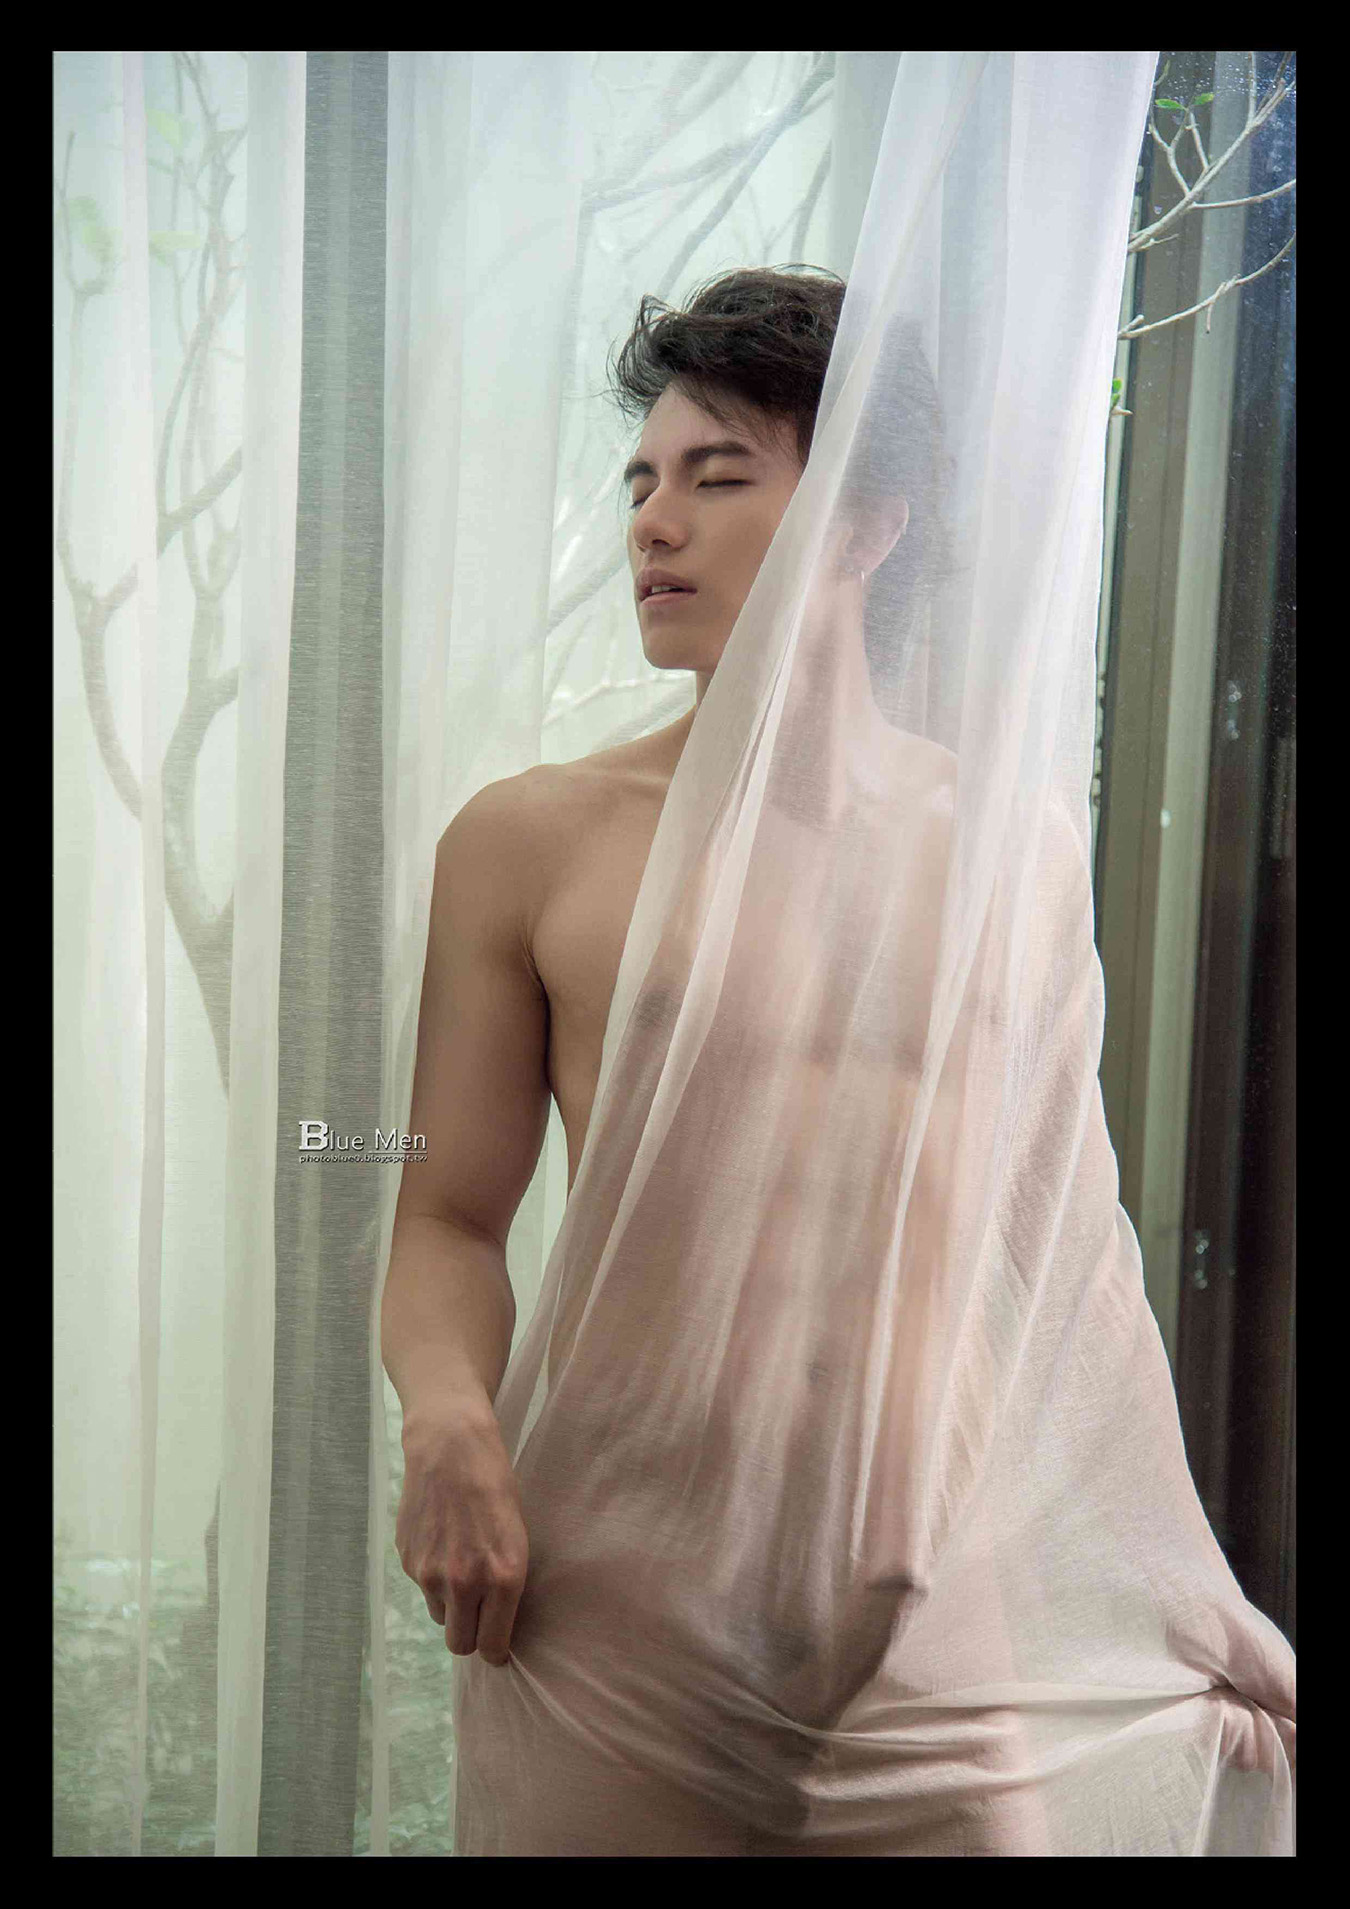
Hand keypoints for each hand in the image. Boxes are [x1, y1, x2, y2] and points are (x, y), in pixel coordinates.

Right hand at [395, 1400, 528, 1666]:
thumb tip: (496, 1623)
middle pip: (459, 1644)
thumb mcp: (517, 1535)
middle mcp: (464, 1582)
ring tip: (461, 1563)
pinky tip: (443, 1539)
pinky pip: (423, 1587)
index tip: (497, 1645)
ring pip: (439, 1615)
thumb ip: (506, 1582)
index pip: (492, 1647)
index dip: (495, 1650)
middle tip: (478, 1616)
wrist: (451, 1446)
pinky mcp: (408, 1560)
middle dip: (469, 1636)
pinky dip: (432, 1575)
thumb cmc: (495, 1486)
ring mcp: (431, 1573)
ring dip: (450, 1603)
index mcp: (502, 1577)